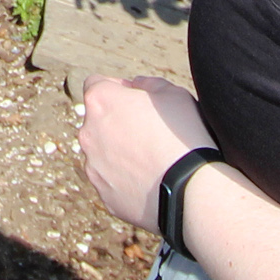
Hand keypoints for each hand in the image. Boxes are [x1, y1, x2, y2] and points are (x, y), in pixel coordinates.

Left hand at [78, 75, 215, 230]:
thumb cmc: (183, 135)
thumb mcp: (173, 93)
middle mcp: (88, 133)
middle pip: (98, 121)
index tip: (138, 100)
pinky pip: (112, 181)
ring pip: (103, 153)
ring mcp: (93, 167)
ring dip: (119, 152)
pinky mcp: (104, 195)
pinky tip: (151, 181)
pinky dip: (126, 179)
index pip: (97, 84)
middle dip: (117, 122)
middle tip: (149, 132)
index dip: (118, 89)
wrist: (191, 190)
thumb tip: (136, 86)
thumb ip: (148, 84)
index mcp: (100, 101)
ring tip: (153, 160)